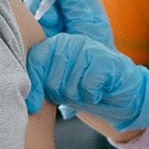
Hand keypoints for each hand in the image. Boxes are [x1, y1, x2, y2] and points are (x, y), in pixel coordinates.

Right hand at [23, 0, 113, 46]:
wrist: (91, 79)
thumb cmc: (96, 48)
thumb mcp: (89, 22)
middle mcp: (56, 6)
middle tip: (52, 14)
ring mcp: (42, 21)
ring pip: (29, 6)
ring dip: (38, 12)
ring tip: (51, 26)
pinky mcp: (32, 36)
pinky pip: (22, 25)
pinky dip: (26, 26)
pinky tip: (38, 36)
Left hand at [25, 33, 148, 131]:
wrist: (122, 92)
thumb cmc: (86, 88)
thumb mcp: (59, 85)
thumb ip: (41, 83)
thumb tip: (26, 102)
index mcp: (56, 45)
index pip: (35, 61)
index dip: (34, 87)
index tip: (34, 106)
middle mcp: (71, 42)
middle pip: (51, 78)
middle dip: (60, 94)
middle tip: (73, 93)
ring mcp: (90, 49)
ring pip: (70, 85)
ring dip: (78, 97)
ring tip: (86, 91)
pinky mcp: (106, 61)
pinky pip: (87, 86)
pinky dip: (92, 96)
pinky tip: (98, 92)